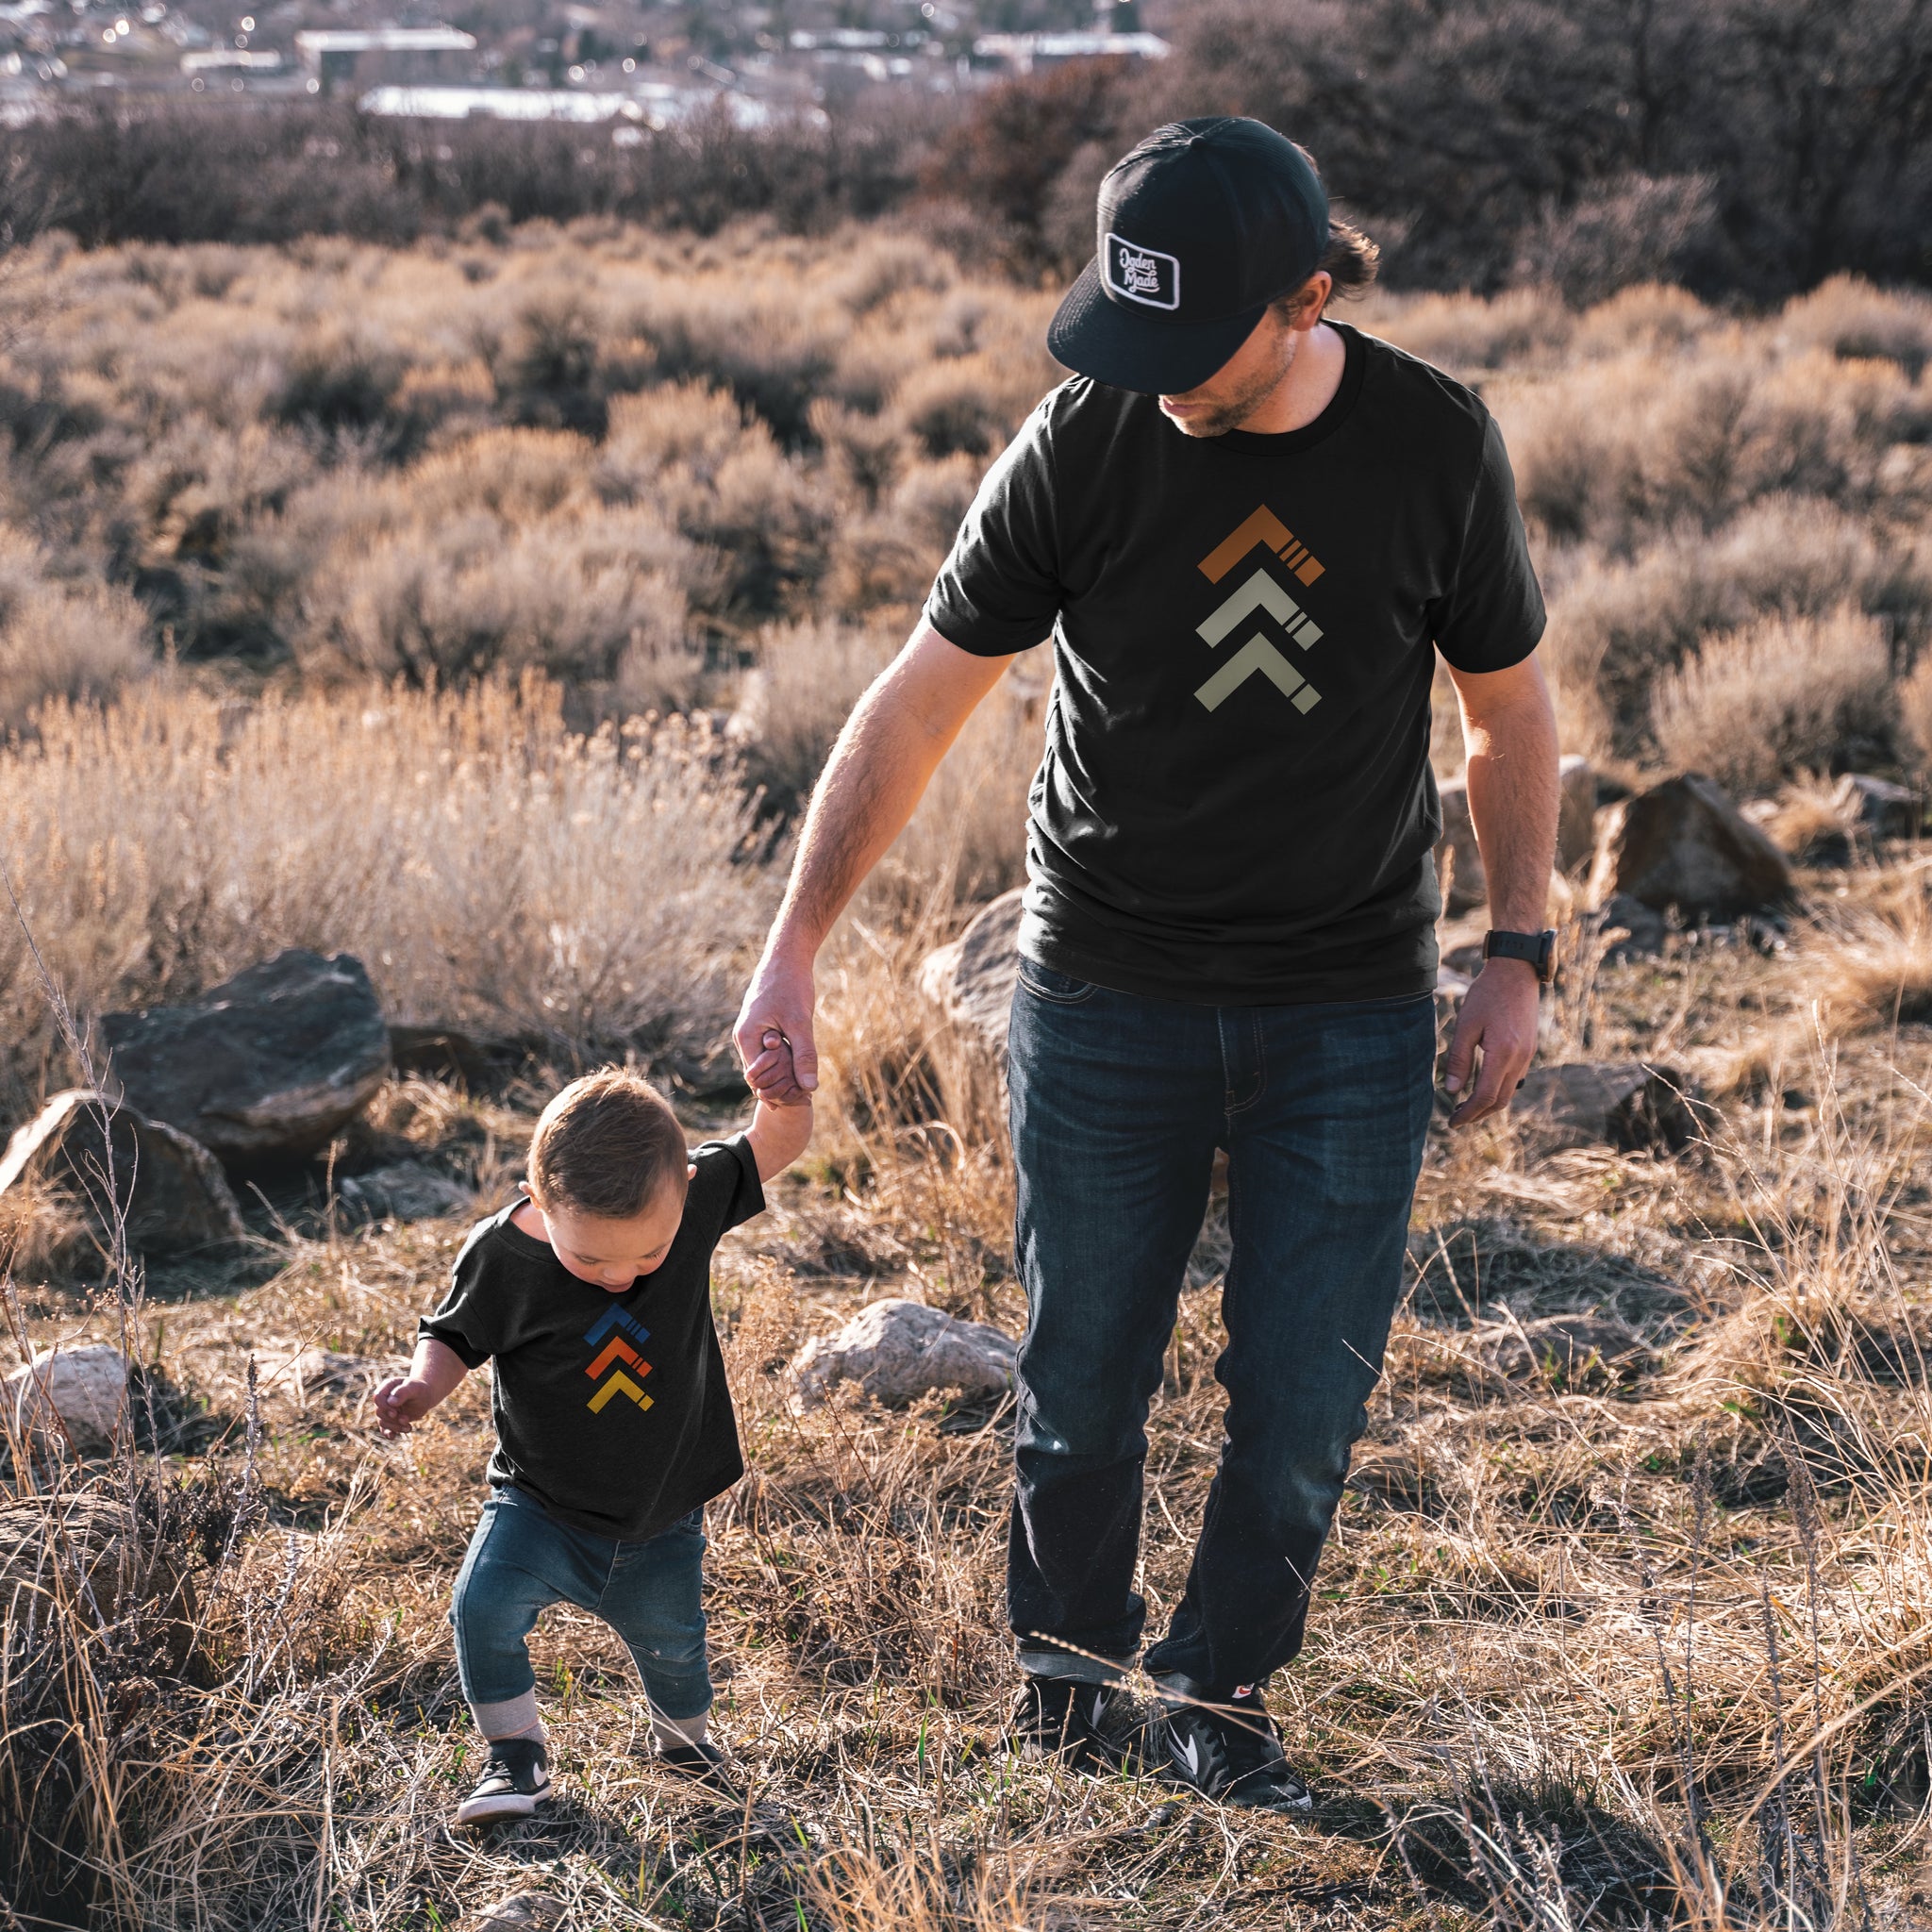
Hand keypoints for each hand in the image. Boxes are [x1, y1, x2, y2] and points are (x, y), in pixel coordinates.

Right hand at [372, 1375, 437, 1437]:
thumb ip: (403, 1392)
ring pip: (382, 1422)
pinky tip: (393, 1436)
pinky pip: (385, 1429)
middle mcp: (384, 1399)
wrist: (425, 1397)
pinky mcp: (390, 1420)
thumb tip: (391, 1402)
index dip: (384, 1407)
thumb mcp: (414, 1388)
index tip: (395, 1413)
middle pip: (379, 1412)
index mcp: (387, 1387)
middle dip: (392, 1419)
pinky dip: (389, 1433)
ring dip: (395, 1427)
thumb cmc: (420, 1389)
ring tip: (408, 1426)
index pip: (378, 1398)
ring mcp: (386, 1410)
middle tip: (406, 1419)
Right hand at [734, 951, 817, 1103]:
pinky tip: (802, 1065)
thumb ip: (804, 1056)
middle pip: (759, 1074)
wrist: (787, 956)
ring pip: (766, 1062)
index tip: (802, 1099)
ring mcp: (751, 1030)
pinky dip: (784, 1059)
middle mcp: (743, 1036)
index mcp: (746, 1038)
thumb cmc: (791, 986)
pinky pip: (769, 1051)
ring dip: (783, 1073)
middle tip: (807, 1097)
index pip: (757, 1079)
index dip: (778, 1092)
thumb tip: (809, 1088)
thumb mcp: (801, 1023)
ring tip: (807, 1085)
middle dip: (781, 1085)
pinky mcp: (761, 1025)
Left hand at [1442, 958, 1539, 1127]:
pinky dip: (1498, 1088)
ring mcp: (1528, 1055)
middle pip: (1500, 1101)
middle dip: (1478, 1114)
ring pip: (1509, 1092)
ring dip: (1488, 1103)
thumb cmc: (1487, 994)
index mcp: (1504, 1054)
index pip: (1485, 1096)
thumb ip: (1459, 1059)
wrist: (1517, 972)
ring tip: (1466, 1105)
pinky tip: (1482, 1085)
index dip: (1468, 1113)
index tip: (1452, 1122)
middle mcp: (1520, 1059)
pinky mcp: (1529, 1049)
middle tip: (1456, 1118)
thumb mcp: (1466, 1025)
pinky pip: (1515, 1078)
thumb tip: (1451, 1090)